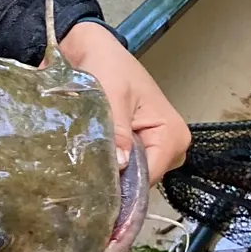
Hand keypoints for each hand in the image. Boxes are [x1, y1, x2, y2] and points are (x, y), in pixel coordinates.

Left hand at [59, 21, 189, 179]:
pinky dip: (105, 170)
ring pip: (130, 179)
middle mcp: (168, 146)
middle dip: (114, 187)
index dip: (123, 191)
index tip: (96, 201)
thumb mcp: (111, 95)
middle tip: (80, 191)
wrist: (92, 50)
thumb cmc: (107, 66)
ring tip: (79, 179)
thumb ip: (117, 130)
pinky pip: (122, 170)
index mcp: (171, 134)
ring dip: (107, 179)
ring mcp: (152, 149)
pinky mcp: (134, 148)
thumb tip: (121, 164)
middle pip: (141, 183)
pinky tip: (84, 170)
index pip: (149, 176)